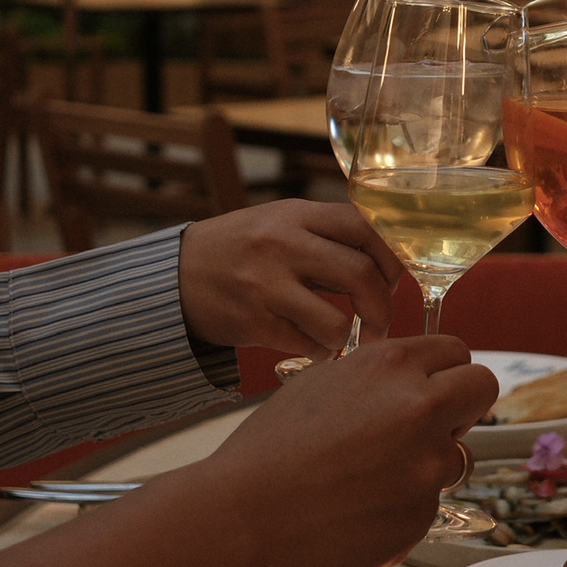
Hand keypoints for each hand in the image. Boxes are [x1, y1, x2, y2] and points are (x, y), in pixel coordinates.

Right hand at [173, 336, 498, 566]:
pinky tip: (357, 511)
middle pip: (482, 388)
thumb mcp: (324, 382)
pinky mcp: (422, 514)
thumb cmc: (272, 449)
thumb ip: (380, 375)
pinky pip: (428, 502)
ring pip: (457, 453)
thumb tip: (418, 378)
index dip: (445, 372)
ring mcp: (427, 464)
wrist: (242, 518)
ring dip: (429, 462)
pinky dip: (402, 507)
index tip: (433, 389)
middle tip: (429, 427)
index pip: (458, 351)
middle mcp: (420, 407)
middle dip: (463, 405)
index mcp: (392, 365)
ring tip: (369, 477)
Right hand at [178, 200, 402, 356]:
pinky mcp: (252, 322)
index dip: (392, 257)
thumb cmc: (239, 249)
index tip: (395, 279)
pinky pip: (307, 345)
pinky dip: (320, 352)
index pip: (365, 227)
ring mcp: (265, 285)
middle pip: (360, 275)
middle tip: (380, 322)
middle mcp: (282, 244)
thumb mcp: (280, 223)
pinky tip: (313, 346)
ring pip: (336, 321)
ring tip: (337, 336)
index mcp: (296, 214)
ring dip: (346, 336)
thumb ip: (327, 234)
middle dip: (382, 307)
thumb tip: (388, 261)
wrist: (171, 276)